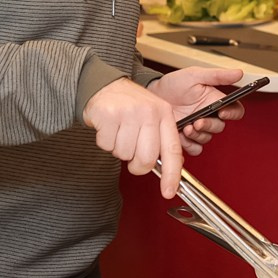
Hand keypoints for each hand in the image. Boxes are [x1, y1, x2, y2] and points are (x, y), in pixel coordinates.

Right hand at [84, 78, 186, 197]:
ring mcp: (128, 113)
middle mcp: (149, 112)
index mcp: (164, 114)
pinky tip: (108, 128)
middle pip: (147, 159)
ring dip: (119, 149)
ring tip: (119, 132)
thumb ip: (162, 140)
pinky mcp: (108, 115)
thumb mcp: (153, 116)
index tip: (168, 192)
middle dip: (137, 165)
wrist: (103, 85)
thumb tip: (173, 167)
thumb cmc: (130, 106)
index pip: (172, 150)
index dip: (172, 175)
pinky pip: (107, 146)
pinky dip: (105, 142)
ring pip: (125, 154)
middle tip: (131, 154)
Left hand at [150, 65, 245, 149]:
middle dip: (209, 125)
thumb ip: (217, 76)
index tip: (223, 112)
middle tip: (198, 122)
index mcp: (214, 101)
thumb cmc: (173, 84)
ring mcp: (197, 128)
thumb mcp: (195, 75)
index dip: (232, 113)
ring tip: (186, 127)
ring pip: (207, 138)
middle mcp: (208, 115)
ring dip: (198, 135)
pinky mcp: (186, 138)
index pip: (234, 110)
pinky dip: (189, 144)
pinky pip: (195, 148)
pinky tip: (181, 135)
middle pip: (220, 127)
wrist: (153, 94)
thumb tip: (239, 73)